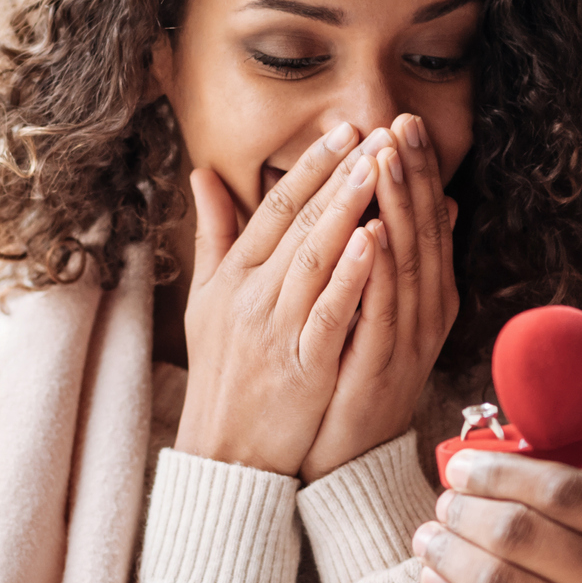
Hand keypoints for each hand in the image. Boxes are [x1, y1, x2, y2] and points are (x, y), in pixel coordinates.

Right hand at [174, 122, 383, 475]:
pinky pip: (330, 311)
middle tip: (373, 134)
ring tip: (378, 169)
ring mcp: (275, 330)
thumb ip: (214, 235)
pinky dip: (351, 274)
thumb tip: (202, 173)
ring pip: (314, 259)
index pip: (273, 208)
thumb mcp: (206, 299)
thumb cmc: (222, 372)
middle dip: (338, 175)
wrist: (225, 451)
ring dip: (348, 210)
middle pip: (297, 224)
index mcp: (232, 277)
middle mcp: (250, 297)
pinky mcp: (302, 365)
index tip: (342, 130)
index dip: (309, 167)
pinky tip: (376, 238)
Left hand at [299, 112, 458, 481]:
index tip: (402, 122)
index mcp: (422, 296)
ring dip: (399, 208)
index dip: (417, 171)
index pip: (426, 222)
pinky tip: (372, 234)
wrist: (345, 460)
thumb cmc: (351, 380)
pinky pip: (382, 312)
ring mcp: (406, 340)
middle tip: (401, 122)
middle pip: (424, 232)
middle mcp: (423, 312)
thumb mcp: (375, 312)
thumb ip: (395, 261)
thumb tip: (426, 205)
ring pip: (408, 262)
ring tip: (387, 159)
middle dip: (413, 175)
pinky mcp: (380, 368)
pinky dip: (379, 272)